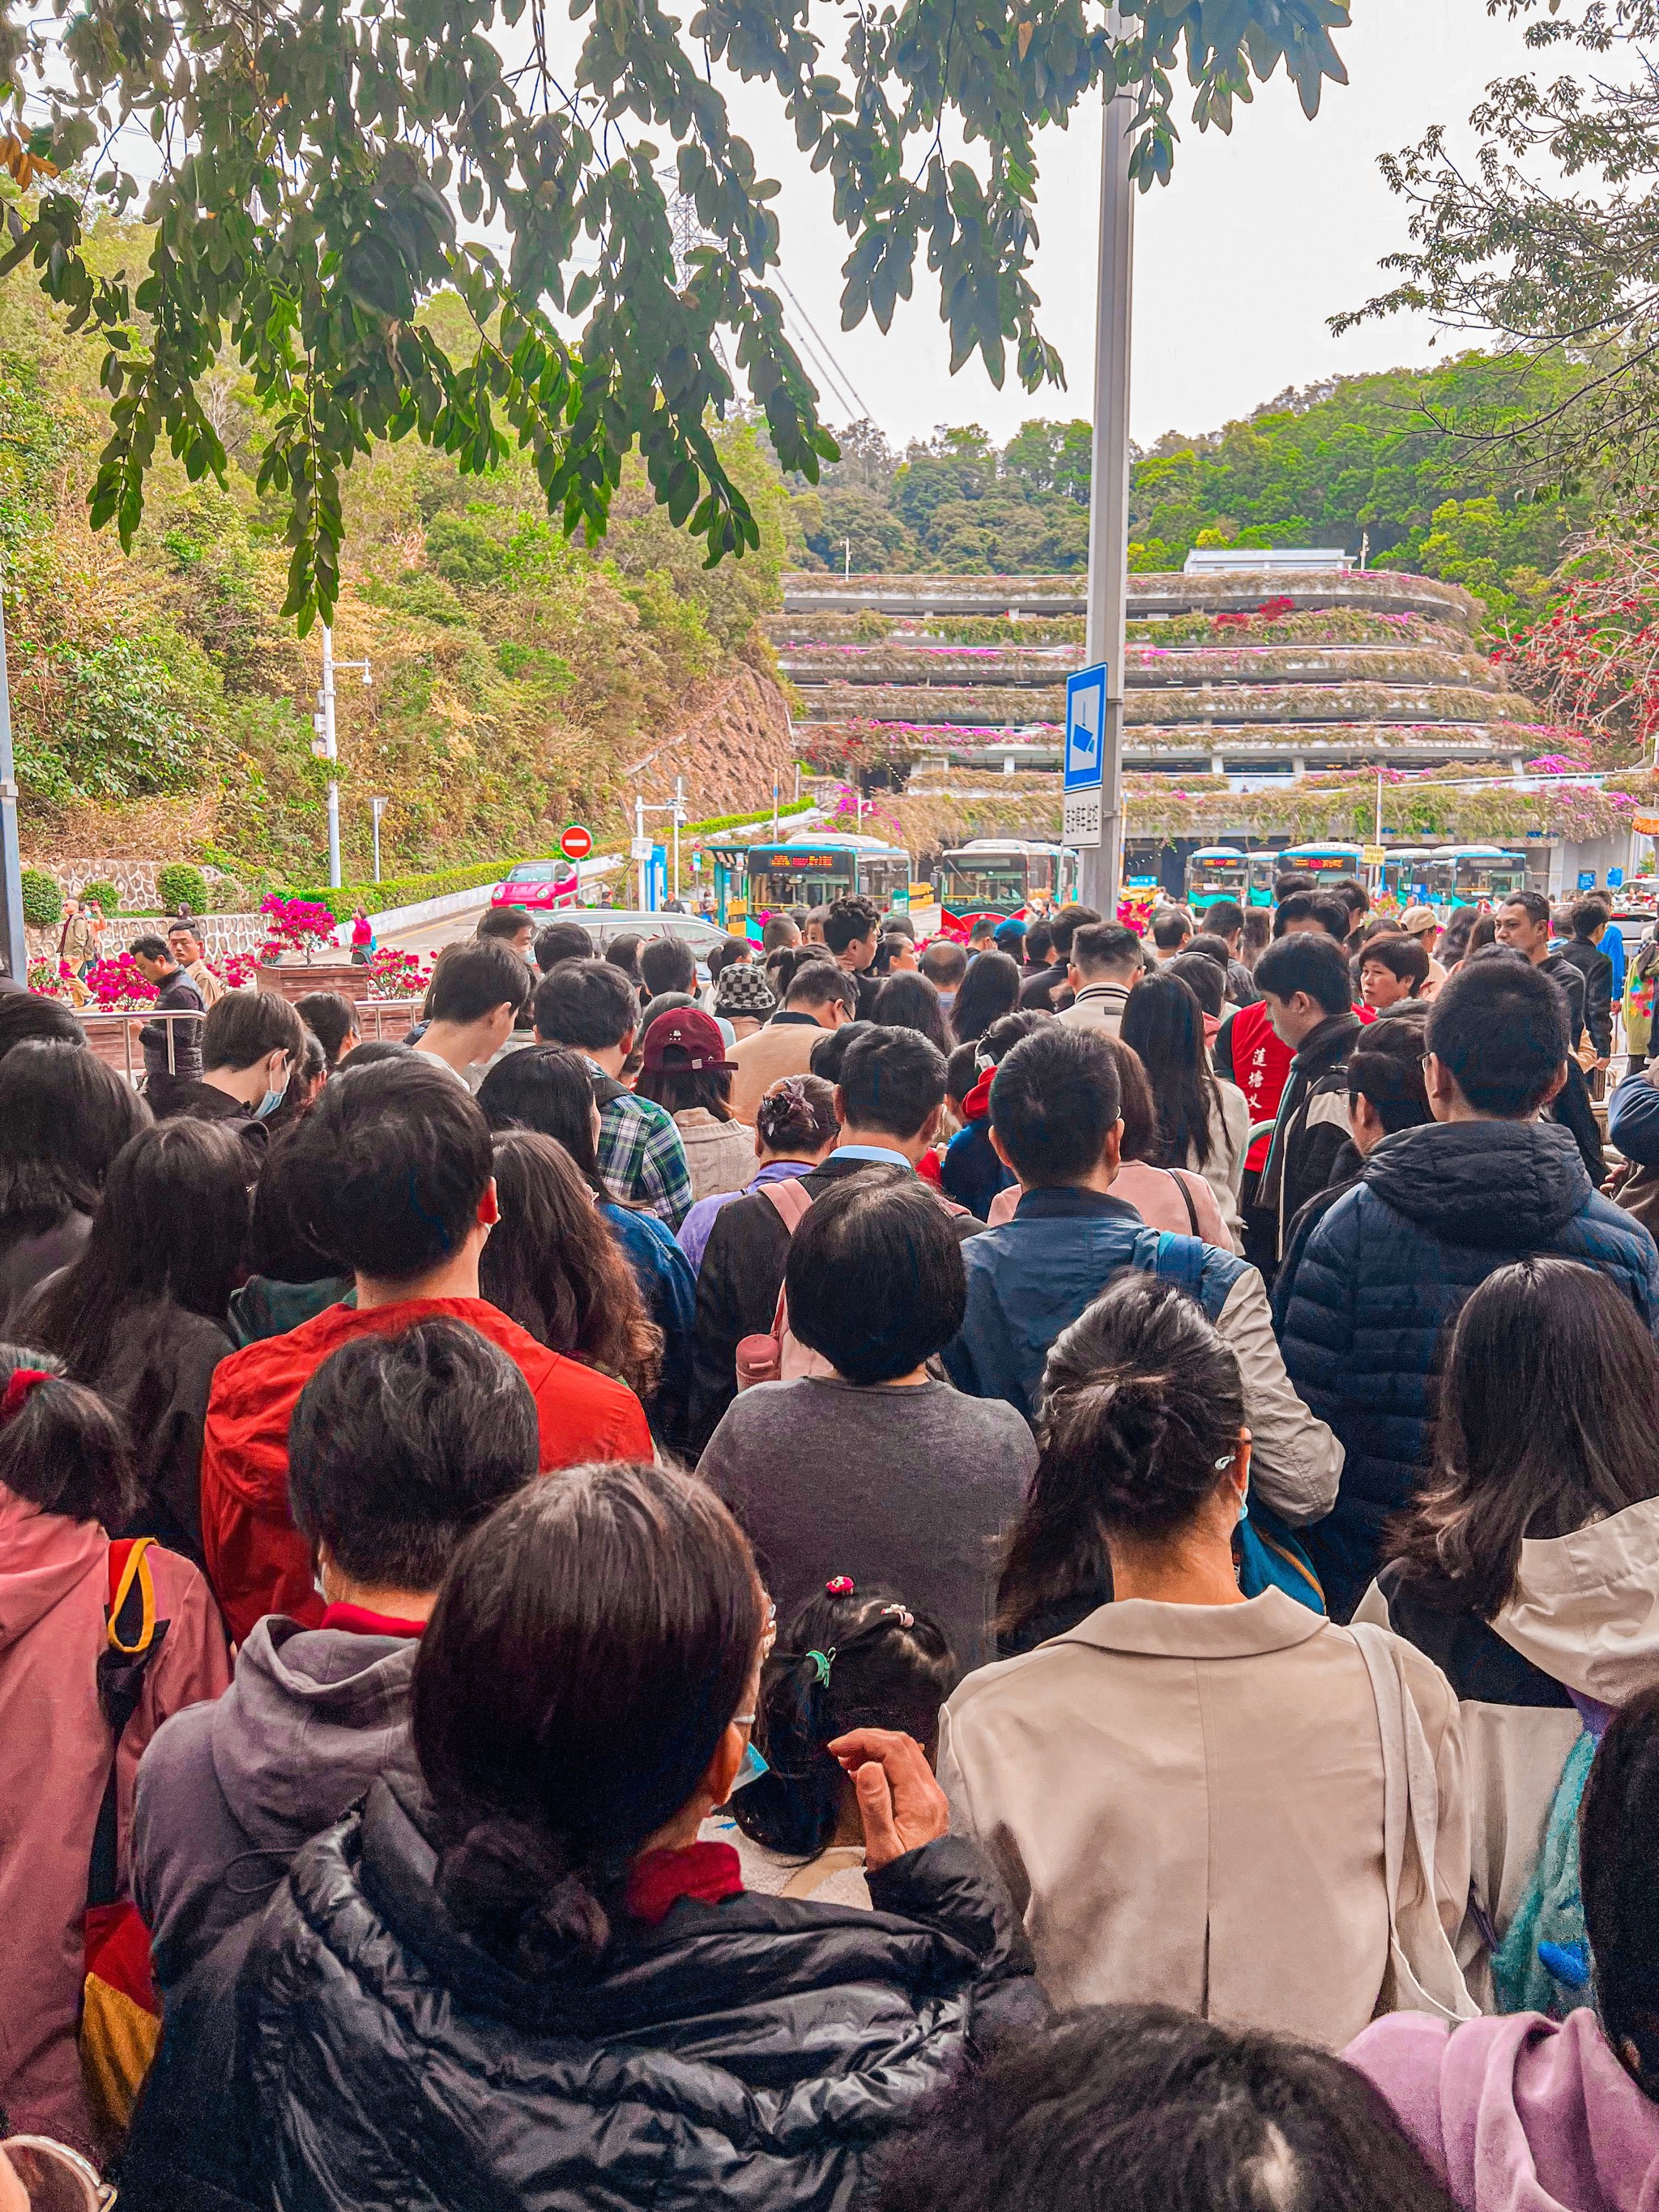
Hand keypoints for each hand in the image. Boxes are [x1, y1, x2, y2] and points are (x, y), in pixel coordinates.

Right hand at [827, 1727, 949, 1870]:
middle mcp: (930, 1791)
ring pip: (906, 1752)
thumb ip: (874, 1805)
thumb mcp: (882, 1846)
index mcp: (919, 1799)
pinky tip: (866, 1773)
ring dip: (876, 1748)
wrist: (928, 1896)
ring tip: (848, 1760)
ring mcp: (931, 1794)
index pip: (893, 1749)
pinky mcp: (927, 1801)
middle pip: (901, 1744)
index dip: (863, 1740)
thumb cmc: (904, 1876)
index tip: (838, 1747)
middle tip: (841, 1750)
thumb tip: (867, 1767)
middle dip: (868, 1739)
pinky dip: (885, 1761)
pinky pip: (907, 1767)